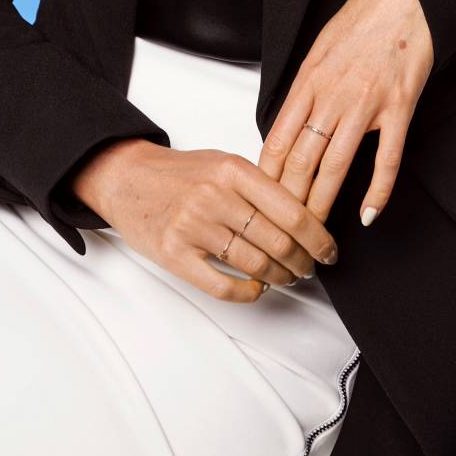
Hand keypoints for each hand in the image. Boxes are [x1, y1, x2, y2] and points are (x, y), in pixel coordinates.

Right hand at [68, 138, 338, 301]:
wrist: (126, 176)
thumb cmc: (179, 173)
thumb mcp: (222, 163)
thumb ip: (259, 185)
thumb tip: (305, 217)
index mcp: (233, 169)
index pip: (292, 211)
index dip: (318, 238)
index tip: (329, 251)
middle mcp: (215, 196)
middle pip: (278, 242)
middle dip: (302, 262)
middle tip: (309, 268)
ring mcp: (193, 226)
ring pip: (255, 265)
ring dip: (279, 278)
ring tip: (286, 278)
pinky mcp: (174, 253)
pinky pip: (222, 286)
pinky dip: (248, 292)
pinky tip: (256, 288)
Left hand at [256, 0, 433, 227]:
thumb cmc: (360, 23)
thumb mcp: (317, 51)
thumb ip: (303, 90)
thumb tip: (288, 126)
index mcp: (308, 81)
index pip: (278, 141)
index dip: (266, 177)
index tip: (259, 202)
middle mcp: (333, 95)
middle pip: (302, 160)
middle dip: (289, 202)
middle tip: (282, 231)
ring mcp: (367, 104)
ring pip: (337, 166)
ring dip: (323, 204)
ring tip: (315, 233)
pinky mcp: (399, 109)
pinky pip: (387, 159)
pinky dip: (378, 191)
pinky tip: (368, 214)